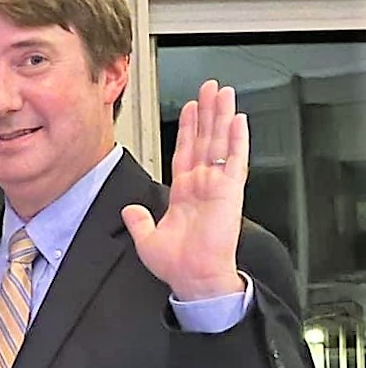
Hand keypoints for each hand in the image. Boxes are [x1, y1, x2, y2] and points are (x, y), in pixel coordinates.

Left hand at [122, 80, 246, 301]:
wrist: (194, 278)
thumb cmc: (177, 264)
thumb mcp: (147, 239)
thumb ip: (138, 221)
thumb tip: (129, 210)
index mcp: (183, 193)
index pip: (185, 151)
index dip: (187, 129)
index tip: (190, 107)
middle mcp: (202, 185)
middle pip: (204, 139)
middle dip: (207, 112)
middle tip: (210, 88)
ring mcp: (217, 186)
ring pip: (220, 143)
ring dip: (222, 117)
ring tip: (224, 93)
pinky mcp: (230, 192)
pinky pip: (235, 161)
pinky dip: (237, 140)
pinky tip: (238, 120)